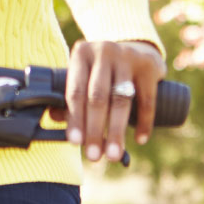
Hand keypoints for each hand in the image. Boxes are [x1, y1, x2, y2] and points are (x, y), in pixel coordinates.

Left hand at [63, 40, 164, 162]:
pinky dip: (144, 122)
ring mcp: (128, 57)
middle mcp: (104, 52)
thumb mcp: (84, 75)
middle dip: (95, 129)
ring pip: (122, 100)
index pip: (76, 90)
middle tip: (94, 156)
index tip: (75, 142)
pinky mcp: (148, 65)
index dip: (75, 118)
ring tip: (113, 154)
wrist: (135, 48)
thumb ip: (71, 97)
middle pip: (98, 96)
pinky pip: (147, 99)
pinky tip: (140, 139)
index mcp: (81, 54)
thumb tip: (55, 118)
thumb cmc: (102, 70)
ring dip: (117, 130)